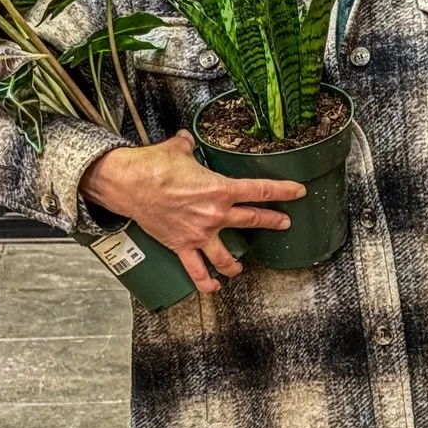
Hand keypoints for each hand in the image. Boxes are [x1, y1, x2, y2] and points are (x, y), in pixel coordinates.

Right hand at [80, 131, 304, 292]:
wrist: (130, 184)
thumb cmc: (154, 165)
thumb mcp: (178, 150)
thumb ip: (188, 146)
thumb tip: (186, 140)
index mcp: (220, 189)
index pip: (260, 191)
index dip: (283, 191)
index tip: (298, 192)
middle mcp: (214, 214)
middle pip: (253, 220)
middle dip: (273, 221)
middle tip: (284, 223)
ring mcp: (199, 233)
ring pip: (226, 256)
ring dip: (236, 264)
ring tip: (241, 267)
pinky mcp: (181, 246)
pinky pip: (196, 270)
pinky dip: (206, 282)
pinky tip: (214, 287)